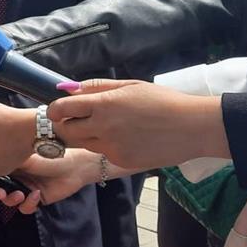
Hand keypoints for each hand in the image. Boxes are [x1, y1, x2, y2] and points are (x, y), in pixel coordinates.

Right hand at [0, 150, 104, 213]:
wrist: (74, 167)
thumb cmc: (50, 155)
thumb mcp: (25, 155)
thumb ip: (7, 160)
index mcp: (11, 163)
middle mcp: (16, 176)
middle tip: (0, 193)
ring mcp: (25, 188)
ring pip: (9, 201)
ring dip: (11, 200)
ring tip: (20, 195)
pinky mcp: (36, 200)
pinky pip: (25, 208)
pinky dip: (29, 204)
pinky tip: (36, 195)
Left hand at [48, 79, 229, 169]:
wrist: (192, 127)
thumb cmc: (162, 101)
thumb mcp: (129, 85)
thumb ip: (96, 87)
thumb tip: (68, 88)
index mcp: (103, 105)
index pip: (60, 110)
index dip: (54, 110)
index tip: (57, 110)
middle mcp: (103, 128)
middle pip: (65, 131)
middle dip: (65, 125)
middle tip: (75, 120)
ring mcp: (111, 147)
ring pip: (83, 144)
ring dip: (85, 136)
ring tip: (107, 126)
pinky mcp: (121, 161)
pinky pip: (103, 153)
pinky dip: (106, 146)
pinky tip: (126, 138)